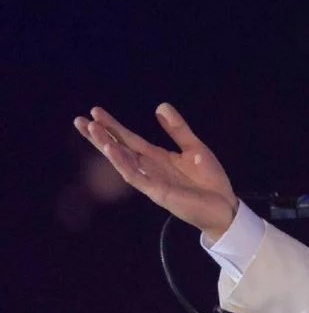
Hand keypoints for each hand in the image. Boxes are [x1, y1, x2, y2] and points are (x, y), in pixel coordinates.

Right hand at [73, 103, 237, 239]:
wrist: (225, 206)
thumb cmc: (209, 180)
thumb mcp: (194, 147)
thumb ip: (177, 129)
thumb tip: (160, 106)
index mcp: (157, 157)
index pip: (129, 140)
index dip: (112, 126)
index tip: (95, 111)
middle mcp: (150, 168)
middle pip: (119, 149)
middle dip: (99, 136)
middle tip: (80, 120)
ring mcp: (151, 181)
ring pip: (122, 162)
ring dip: (107, 146)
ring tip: (92, 130)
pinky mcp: (158, 192)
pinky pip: (136, 177)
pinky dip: (123, 164)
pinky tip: (113, 150)